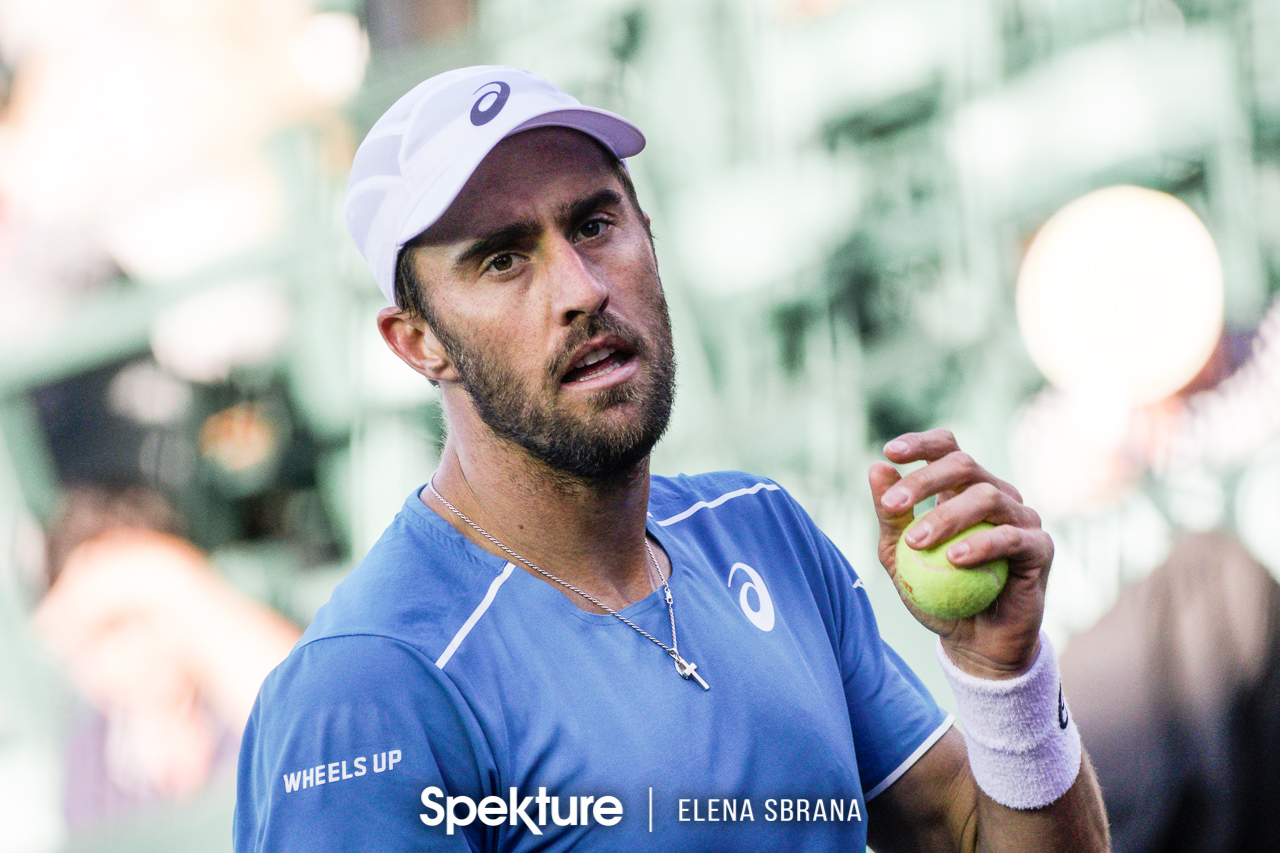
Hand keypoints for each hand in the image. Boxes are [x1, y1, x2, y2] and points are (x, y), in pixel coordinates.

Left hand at [868, 429, 1051, 678]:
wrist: (975, 643)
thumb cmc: (935, 594)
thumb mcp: (899, 557)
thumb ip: (890, 516)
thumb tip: (877, 468)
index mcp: (962, 488)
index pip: (947, 448)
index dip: (921, 443)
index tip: (890, 452)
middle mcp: (996, 494)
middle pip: (964, 465)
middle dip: (924, 481)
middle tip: (892, 506)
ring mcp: (1021, 518)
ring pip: (987, 497)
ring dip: (947, 516)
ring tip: (916, 542)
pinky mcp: (1040, 548)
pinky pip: (1013, 538)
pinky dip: (982, 545)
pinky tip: (955, 559)